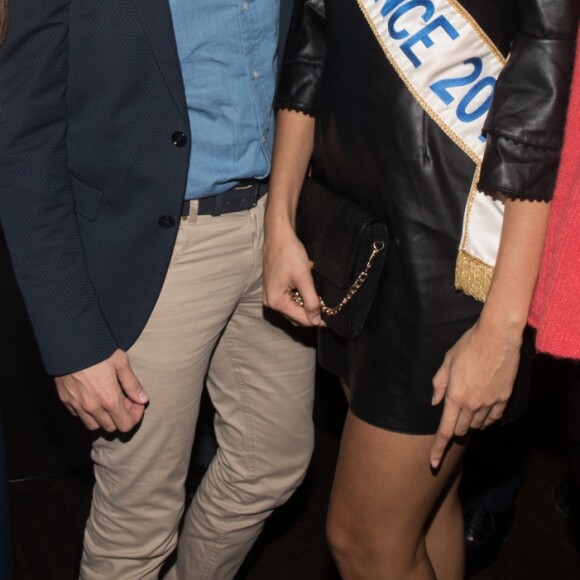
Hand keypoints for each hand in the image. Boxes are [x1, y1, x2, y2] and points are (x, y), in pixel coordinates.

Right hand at [55, 349, 148, 432]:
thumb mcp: (121, 362)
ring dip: (104, 417)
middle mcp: (92, 407)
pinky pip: (78, 415)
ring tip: (108, 399)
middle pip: (111, 427)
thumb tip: (143, 399)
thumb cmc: (97, 349)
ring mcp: (76, 405)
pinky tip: (92, 396)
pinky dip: (88, 412)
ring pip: (93, 425)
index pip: (126, 424)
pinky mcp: (64, 400)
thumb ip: (133, 384)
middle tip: (124, 399)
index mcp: (109, 399)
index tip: (136, 403)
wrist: (68, 343)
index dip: (135, 416)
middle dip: (121, 416)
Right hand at [263, 224, 321, 326]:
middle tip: (328, 307)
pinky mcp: (273, 290)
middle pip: (296, 317)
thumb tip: (316, 321)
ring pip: (293, 310)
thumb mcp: (304, 278)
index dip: (318, 320)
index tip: (332, 319)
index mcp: (276, 301)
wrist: (278, 236)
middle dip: (311, 314)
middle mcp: (270, 302)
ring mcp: (270, 296)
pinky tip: (307, 291)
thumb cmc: (289, 253)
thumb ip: (311, 301)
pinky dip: (299, 300)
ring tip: (318, 298)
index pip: (301, 320)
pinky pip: (289, 302)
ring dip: (306, 307)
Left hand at [429, 320, 521, 468]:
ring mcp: (490, 403)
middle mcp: (472, 404)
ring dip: (470, 422)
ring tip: (468, 406)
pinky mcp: (504, 398)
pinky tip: (483, 411)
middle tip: (453, 416)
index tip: (433, 463)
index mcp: (455, 397)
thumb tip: (435, 402)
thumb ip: (439, 384)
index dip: (438, 449)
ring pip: (477, 425)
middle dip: (455, 429)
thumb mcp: (447, 361)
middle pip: (461, 430)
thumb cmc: (468, 346)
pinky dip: (486, 419)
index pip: (445, 431)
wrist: (497, 337)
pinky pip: (494, 418)